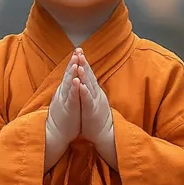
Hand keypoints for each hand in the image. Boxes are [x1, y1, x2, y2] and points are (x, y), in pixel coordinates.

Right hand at [44, 52, 80, 171]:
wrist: (54, 134)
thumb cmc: (62, 118)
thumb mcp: (64, 100)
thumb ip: (66, 90)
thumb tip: (69, 80)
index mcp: (64, 91)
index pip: (69, 74)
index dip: (73, 62)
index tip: (78, 51)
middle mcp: (63, 93)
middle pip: (69, 75)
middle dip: (73, 62)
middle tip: (78, 50)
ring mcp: (64, 100)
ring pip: (69, 84)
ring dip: (73, 72)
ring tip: (76, 61)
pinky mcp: (68, 109)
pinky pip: (71, 97)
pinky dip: (74, 89)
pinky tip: (77, 81)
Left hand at [75, 50, 116, 169]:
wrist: (105, 133)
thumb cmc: (96, 117)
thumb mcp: (93, 99)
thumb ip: (90, 88)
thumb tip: (86, 78)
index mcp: (94, 90)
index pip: (88, 73)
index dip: (84, 62)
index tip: (78, 51)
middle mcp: (96, 93)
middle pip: (89, 75)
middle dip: (84, 63)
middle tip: (79, 51)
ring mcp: (95, 101)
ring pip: (89, 85)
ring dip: (84, 75)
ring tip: (79, 65)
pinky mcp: (93, 111)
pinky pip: (88, 100)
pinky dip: (84, 92)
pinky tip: (81, 85)